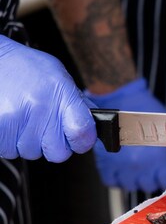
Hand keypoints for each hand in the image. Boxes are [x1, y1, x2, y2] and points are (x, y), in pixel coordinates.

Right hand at [0, 35, 95, 161]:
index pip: (82, 133)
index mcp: (62, 94)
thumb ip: (78, 104)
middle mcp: (40, 107)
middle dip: (53, 145)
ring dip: (28, 142)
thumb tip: (97, 127)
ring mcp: (16, 117)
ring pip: (31, 153)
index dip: (82, 142)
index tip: (79, 139)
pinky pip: (9, 151)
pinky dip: (9, 142)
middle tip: (45, 127)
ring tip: (24, 120)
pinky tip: (11, 123)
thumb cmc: (28, 70)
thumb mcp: (60, 79)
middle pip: (57, 153)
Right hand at [86, 78, 165, 192]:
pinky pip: (112, 183)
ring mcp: (120, 168)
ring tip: (140, 170)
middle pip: (150, 186)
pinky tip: (124, 171)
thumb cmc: (145, 111)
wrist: (118, 100)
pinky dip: (118, 179)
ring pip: (132, 187)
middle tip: (155, 170)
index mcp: (157, 159)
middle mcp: (139, 167)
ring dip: (137, 181)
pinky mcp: (104, 165)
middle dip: (155, 179)